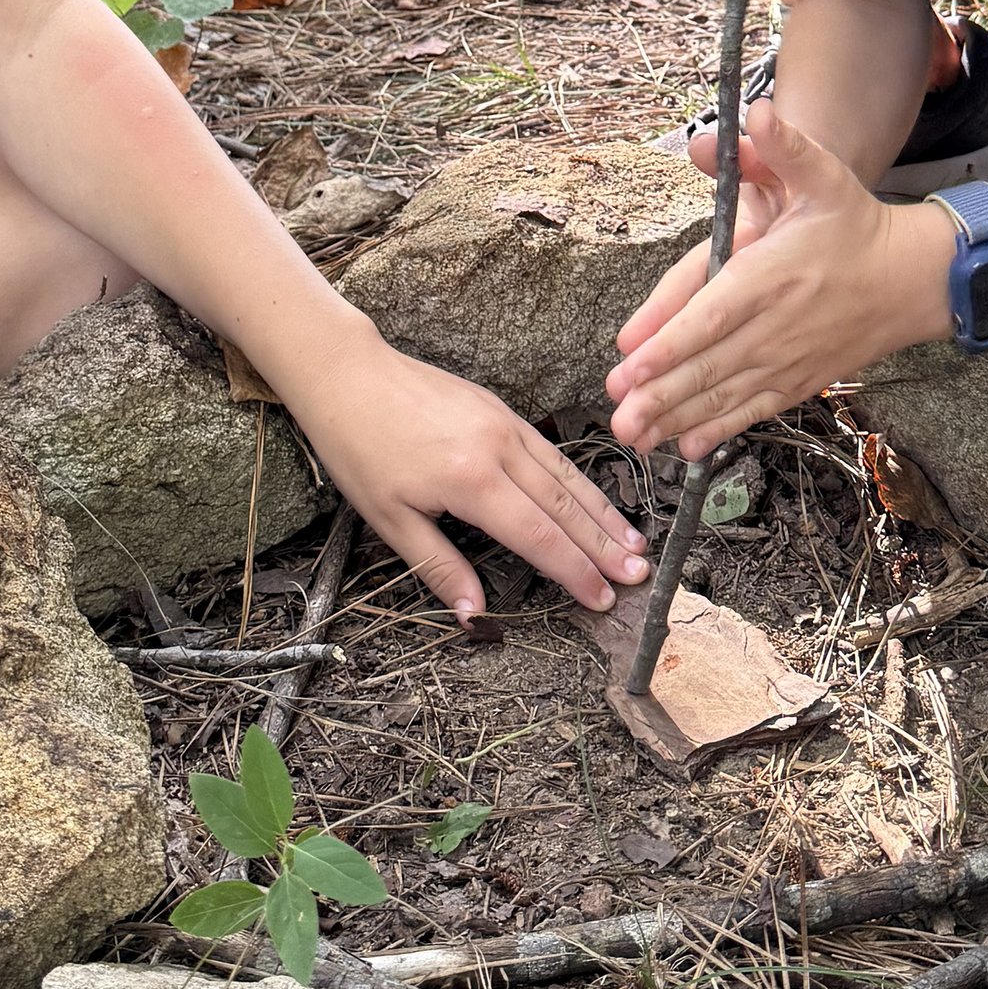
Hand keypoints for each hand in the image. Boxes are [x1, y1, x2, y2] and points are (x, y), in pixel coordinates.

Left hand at [285, 333, 650, 623]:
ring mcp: (504, 424)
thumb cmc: (359, 448)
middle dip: (605, 545)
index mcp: (470, 481)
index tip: (603, 597)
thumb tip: (475, 614)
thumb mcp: (388, 518)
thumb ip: (439, 566)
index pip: (538, 536)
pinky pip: (551, 452)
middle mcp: (498, 449)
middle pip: (564, 506)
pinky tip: (595, 500)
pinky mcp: (501, 410)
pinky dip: (580, 480)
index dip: (574, 570)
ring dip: (603, 513)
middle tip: (639, 575)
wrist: (348, 375)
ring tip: (635, 542)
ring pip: (566, 476)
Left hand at [606, 102, 953, 456]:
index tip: (629, 360)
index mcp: (772, 273)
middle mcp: (777, 323)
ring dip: (678, 418)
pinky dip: (720, 430)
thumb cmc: (857, 225)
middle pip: (710, 364)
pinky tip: (684, 449)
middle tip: (617, 416)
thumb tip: (758, 110)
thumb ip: (785, 148)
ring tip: (636, 437)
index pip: (712, 312)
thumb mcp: (824, 176)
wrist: (913, 279)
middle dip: (660, 392)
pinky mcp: (801, 380)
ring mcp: (789, 357)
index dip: (669, 341)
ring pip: (726, 394)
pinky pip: (754, 409)